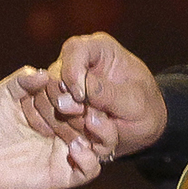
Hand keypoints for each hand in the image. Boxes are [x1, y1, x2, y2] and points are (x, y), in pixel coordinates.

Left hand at [0, 66, 104, 188]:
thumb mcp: (4, 97)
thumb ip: (21, 81)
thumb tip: (44, 73)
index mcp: (61, 108)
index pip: (83, 96)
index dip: (82, 89)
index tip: (73, 85)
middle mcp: (71, 129)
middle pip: (99, 117)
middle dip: (96, 109)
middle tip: (84, 103)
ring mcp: (71, 152)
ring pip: (104, 143)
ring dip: (103, 131)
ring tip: (90, 121)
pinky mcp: (67, 175)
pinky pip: (91, 169)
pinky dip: (89, 158)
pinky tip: (75, 147)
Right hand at [18, 32, 166, 158]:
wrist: (142, 128)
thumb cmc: (144, 109)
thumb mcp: (134, 102)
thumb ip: (106, 94)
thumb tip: (73, 92)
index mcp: (100, 49)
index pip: (74, 50)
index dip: (72, 74)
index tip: (81, 98)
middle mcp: (77, 61)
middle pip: (53, 77)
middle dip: (68, 105)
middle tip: (88, 121)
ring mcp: (64, 83)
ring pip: (45, 100)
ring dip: (65, 122)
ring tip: (88, 135)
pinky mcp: (56, 103)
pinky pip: (43, 116)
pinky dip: (58, 131)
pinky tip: (76, 140)